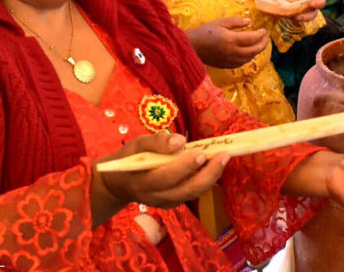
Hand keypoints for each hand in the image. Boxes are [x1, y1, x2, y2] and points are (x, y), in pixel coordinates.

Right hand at [92, 133, 228, 226]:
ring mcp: (166, 202)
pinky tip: (216, 165)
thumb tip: (181, 141)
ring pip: (192, 193)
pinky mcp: (173, 203)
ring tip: (224, 158)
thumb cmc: (129, 159)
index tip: (200, 152)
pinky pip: (192, 193)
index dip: (183, 167)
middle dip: (207, 174)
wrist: (119, 183)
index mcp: (142, 182)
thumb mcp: (135, 145)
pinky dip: (206, 180)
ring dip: (211, 177)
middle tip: (223, 155)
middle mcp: (155, 197)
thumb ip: (155, 142)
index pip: (165, 177)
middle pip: (185, 190)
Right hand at [187, 17, 267, 67]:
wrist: (190, 47)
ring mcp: (230, 61)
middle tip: (266, 39)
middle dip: (262, 44)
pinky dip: (248, 58)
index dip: (260, 34)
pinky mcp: (226, 66)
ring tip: (259, 45)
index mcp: (231, 40)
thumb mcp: (219, 22)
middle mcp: (232, 52)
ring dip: (256, 52)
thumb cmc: (204, 32)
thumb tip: (249, 21)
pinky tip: (248, 53)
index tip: (264, 30)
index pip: (252, 38)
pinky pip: (241, 63)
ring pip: (249, 58)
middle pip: (254, 50)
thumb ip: (235, 22)